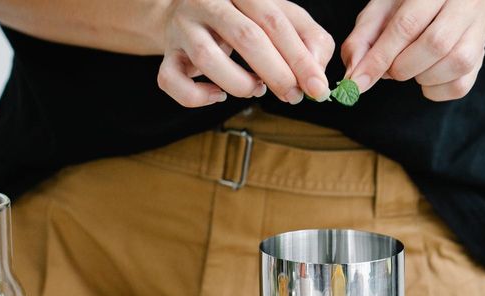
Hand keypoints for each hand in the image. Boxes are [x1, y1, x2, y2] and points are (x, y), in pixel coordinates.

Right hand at [157, 0, 334, 107]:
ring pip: (206, 59)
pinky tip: (218, 95)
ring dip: (240, 84)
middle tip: (293, 95)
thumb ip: (308, 37)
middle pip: (246, 37)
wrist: (190, 13)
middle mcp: (208, 1)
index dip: (300, 58)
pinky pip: (172, 80)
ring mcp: (183, 26)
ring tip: (256, 90)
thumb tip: (317, 73)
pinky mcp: (166, 54)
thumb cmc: (244, 18)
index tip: (317, 87)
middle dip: (276, 74)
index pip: (275, 21)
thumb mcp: (281, 16)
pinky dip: (198, 97)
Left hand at [342, 0, 484, 101]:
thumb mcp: (379, 13)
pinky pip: (461, 85)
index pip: (407, 24)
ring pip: (455, 64)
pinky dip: (435, 90)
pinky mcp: (482, 55)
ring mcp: (478, 29)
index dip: (380, 56)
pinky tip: (426, 76)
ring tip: (411, 67)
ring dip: (421, 78)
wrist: (446, 5)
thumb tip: (354, 75)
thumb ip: (362, 41)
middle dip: (403, 67)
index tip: (359, 81)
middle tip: (391, 68)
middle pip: (436, 44)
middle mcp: (463, 3)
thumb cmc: (407, 8)